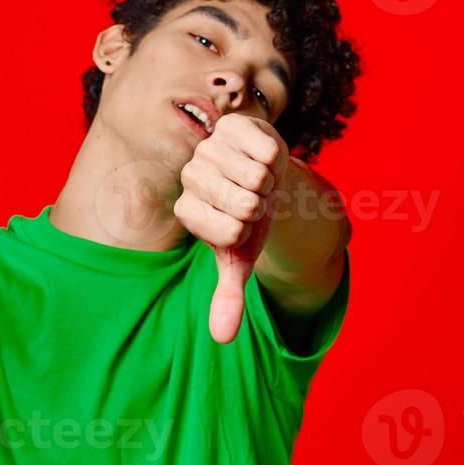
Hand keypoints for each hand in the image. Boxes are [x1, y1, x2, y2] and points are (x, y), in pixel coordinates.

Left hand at [173, 115, 288, 343]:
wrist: (261, 178)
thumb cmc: (247, 220)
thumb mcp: (240, 259)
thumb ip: (228, 296)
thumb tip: (222, 338)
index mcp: (187, 211)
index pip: (232, 232)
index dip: (251, 231)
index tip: (243, 224)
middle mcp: (190, 177)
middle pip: (246, 203)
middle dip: (263, 207)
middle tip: (254, 200)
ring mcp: (208, 148)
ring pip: (257, 177)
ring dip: (270, 182)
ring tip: (258, 180)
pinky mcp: (231, 126)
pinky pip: (268, 150)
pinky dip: (276, 159)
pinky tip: (262, 158)